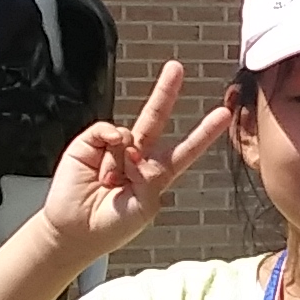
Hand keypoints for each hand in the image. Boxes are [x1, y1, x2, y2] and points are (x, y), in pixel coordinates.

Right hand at [39, 61, 236, 261]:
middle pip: (155, 118)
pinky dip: (107, 142)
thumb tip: (133, 149)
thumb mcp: (143, 207)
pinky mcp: (90, 143)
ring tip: (108, 184)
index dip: (204, 132)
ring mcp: (114, 148)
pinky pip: (107, 129)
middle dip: (166, 92)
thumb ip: (149, 178)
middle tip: (177, 67)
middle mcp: (137, 156)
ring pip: (128, 134)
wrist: (75, 231)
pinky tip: (100, 167)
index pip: (186, 149)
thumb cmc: (112, 226)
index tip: (224, 114)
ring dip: (119, 161)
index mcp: (156, 174)